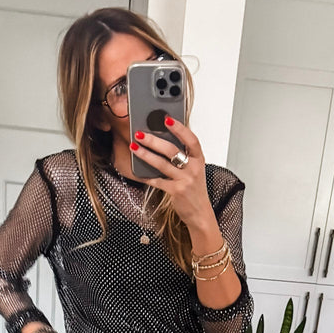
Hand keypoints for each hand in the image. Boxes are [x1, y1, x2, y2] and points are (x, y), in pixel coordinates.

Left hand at [129, 117, 216, 231]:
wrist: (200, 213)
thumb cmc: (194, 189)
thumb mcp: (194, 169)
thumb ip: (183, 156)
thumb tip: (161, 139)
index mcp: (199, 159)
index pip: (191, 139)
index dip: (179, 128)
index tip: (167, 119)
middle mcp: (194, 168)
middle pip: (172, 150)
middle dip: (153, 140)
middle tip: (139, 133)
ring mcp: (185, 180)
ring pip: (162, 164)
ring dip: (145, 154)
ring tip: (134, 147)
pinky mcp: (176, 191)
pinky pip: (157, 181)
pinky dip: (146, 176)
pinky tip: (136, 171)